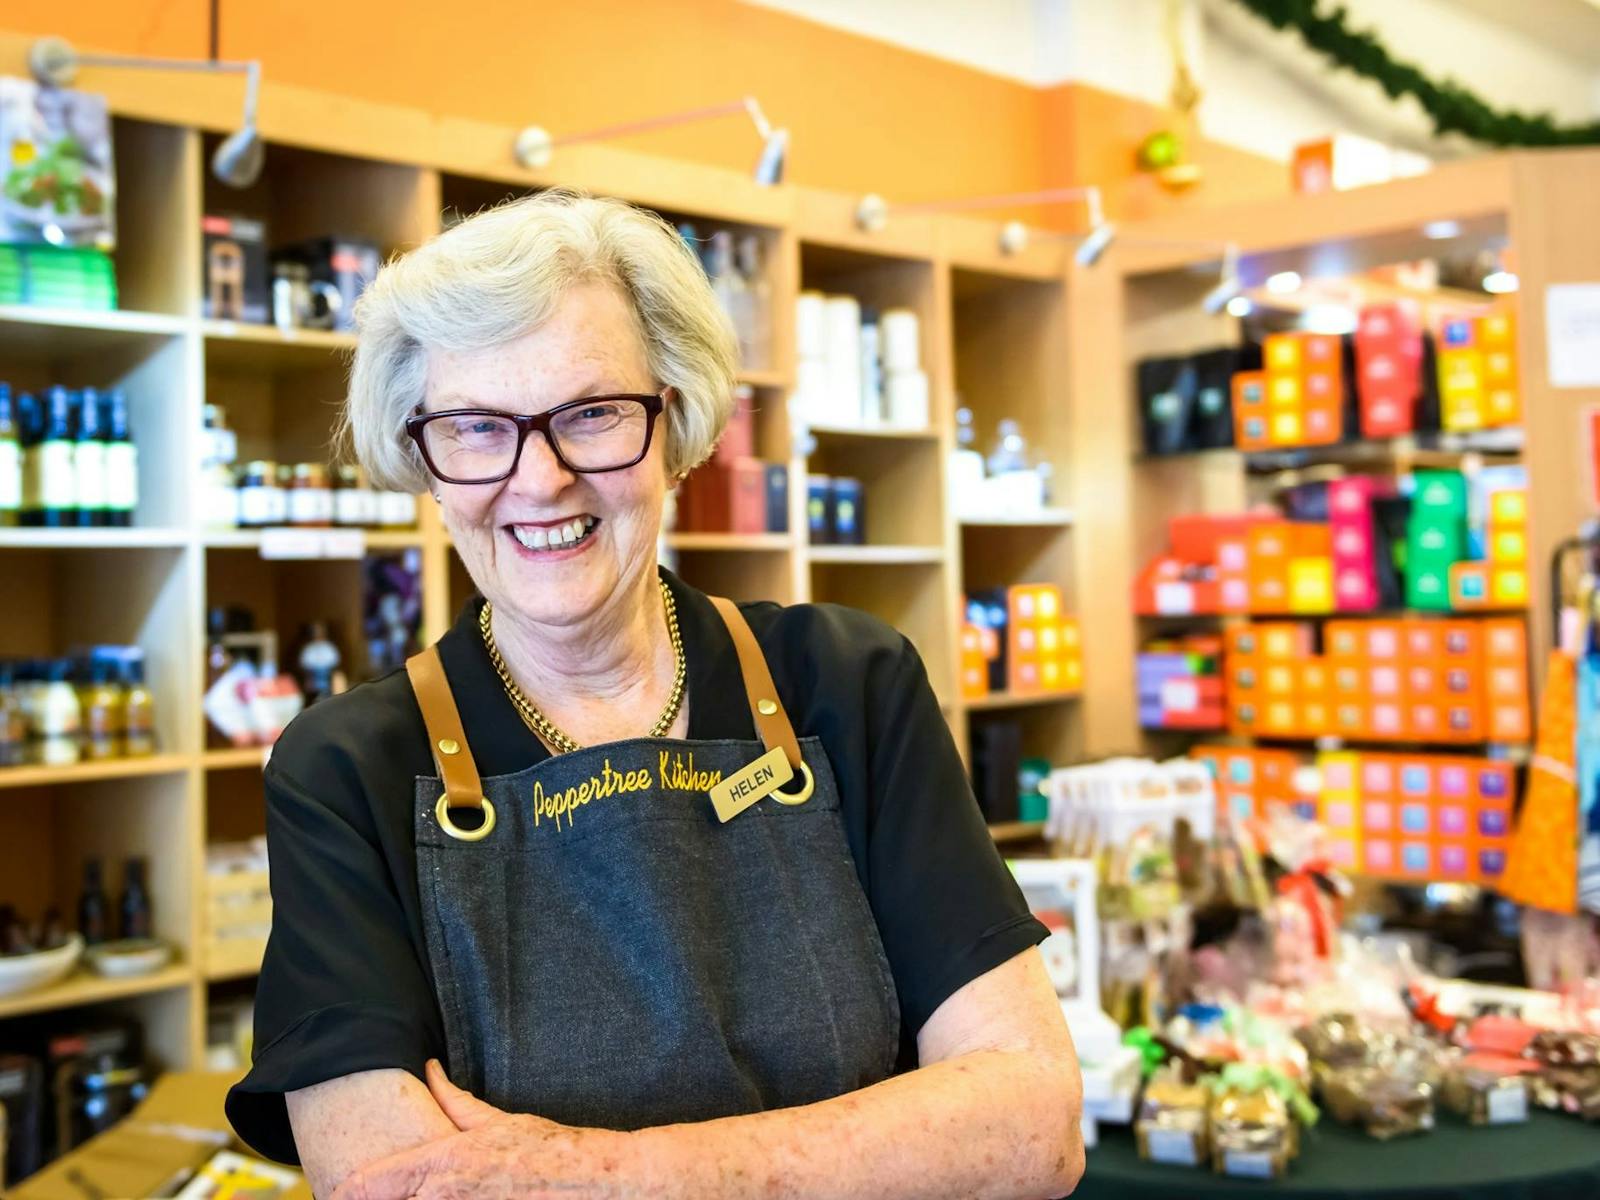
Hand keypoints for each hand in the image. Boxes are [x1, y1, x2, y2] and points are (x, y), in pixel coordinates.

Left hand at [330, 1061, 637, 1199]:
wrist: (586, 1181)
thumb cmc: (544, 1149)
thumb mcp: (495, 1121)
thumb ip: (453, 1099)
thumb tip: (427, 1070)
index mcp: (444, 1162)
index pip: (379, 1180)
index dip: (350, 1188)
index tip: (333, 1188)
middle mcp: (444, 1194)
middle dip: (370, 1196)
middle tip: (348, 1193)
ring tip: (389, 1194)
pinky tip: (436, 1198)